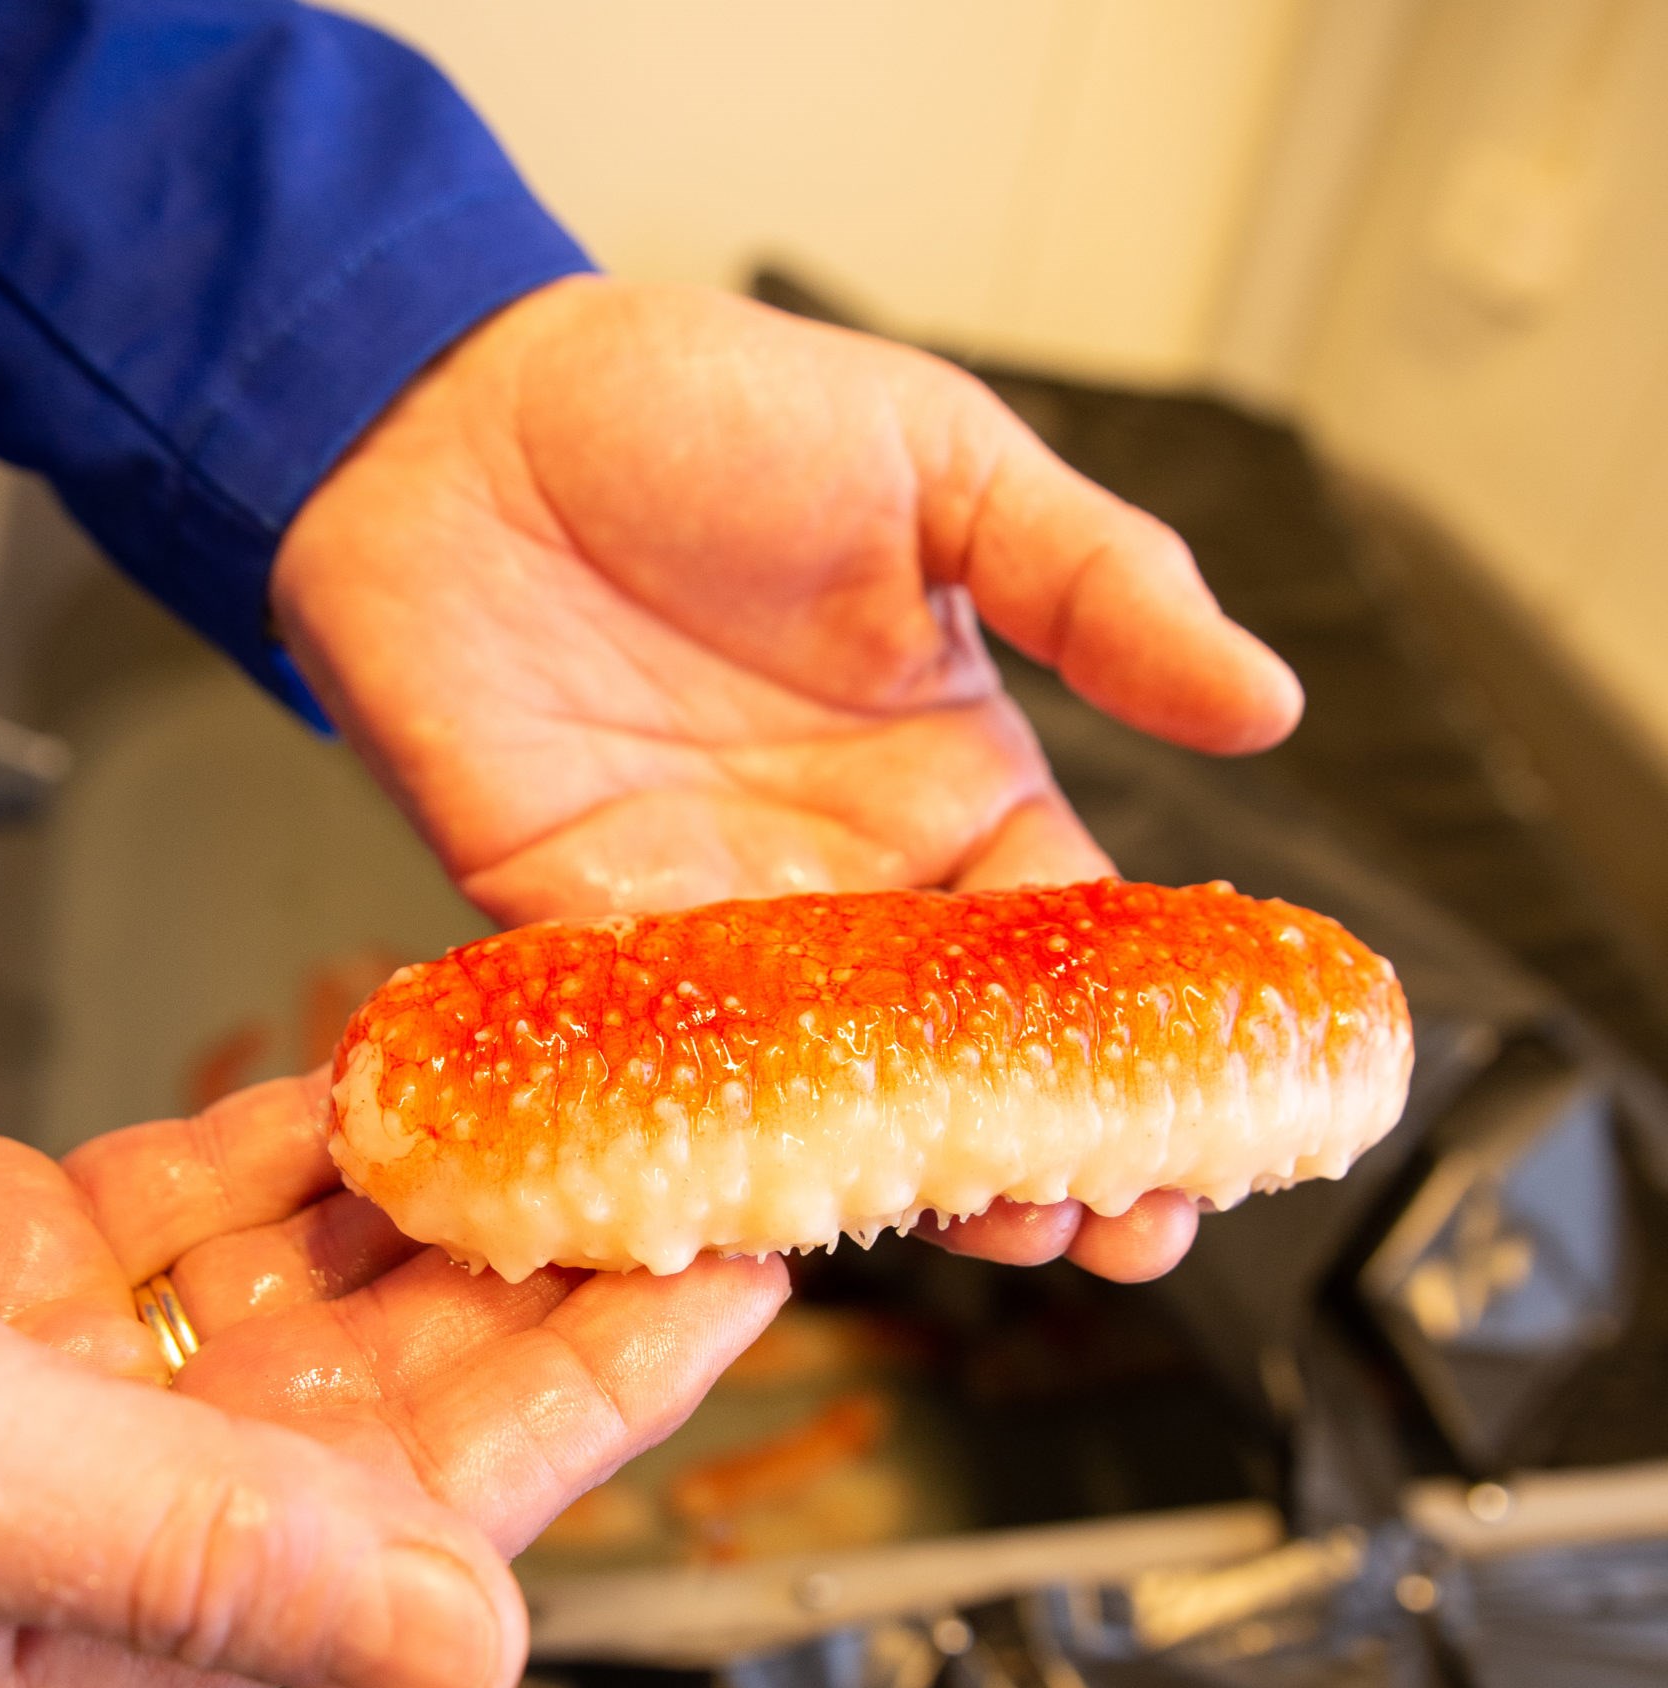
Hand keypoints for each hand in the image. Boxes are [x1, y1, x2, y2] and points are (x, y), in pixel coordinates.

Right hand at [0, 1022, 782, 1687]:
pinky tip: (393, 1076)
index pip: (422, 1519)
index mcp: (83, 1630)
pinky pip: (212, 1202)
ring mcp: (56, 1388)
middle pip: (402, 1401)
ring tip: (580, 1094)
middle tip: (699, 1153)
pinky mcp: (15, 1263)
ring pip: (320, 1293)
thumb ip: (190, 1555)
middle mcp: (92, 1521)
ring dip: (448, 1197)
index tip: (738, 1272)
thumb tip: (466, 1654)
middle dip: (554, 1276)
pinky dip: (302, 1140)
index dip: (598, 1393)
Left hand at [273, 277, 1288, 1278]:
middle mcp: (841, 871)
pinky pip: (658, 1070)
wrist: (452, 419)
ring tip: (994, 1246)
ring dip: (903, 1176)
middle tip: (1120, 1238)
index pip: (1071, 945)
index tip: (1204, 1134)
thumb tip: (1267, 703)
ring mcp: (712, 919)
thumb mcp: (936, 462)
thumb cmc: (695, 409)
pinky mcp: (578, 941)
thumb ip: (1096, 584)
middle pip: (960, 1054)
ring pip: (825, 1093)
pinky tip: (776, 1210)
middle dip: (1048, 1153)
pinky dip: (712, 1142)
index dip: (1139, 1043)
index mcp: (948, 773)